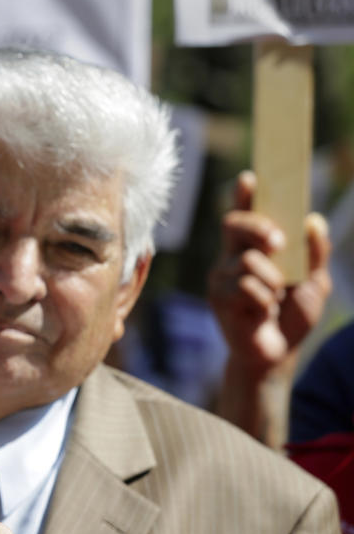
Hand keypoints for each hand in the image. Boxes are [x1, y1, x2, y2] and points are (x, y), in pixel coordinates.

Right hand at [208, 171, 331, 373]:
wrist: (276, 355)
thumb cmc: (292, 317)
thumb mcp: (314, 282)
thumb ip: (315, 253)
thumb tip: (314, 220)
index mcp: (253, 249)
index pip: (245, 215)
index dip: (245, 196)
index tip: (251, 177)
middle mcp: (231, 258)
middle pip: (234, 224)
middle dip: (259, 226)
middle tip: (280, 242)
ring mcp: (221, 277)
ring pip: (248, 260)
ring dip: (272, 279)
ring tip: (276, 299)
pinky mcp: (218, 298)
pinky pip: (245, 286)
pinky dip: (264, 300)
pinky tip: (263, 313)